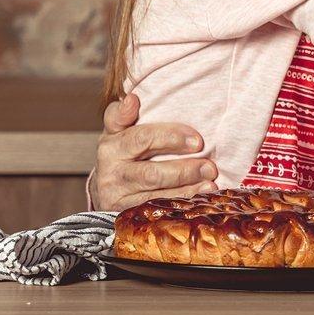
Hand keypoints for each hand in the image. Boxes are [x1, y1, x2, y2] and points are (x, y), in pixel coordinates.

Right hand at [89, 93, 217, 211]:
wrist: (103, 188)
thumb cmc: (120, 152)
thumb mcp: (117, 130)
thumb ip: (122, 114)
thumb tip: (133, 98)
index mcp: (111, 145)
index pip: (142, 139)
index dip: (171, 138)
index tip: (198, 140)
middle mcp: (111, 173)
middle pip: (151, 173)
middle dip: (184, 170)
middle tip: (210, 166)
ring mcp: (118, 197)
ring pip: (155, 195)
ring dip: (186, 189)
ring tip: (210, 183)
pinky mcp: (125, 216)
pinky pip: (155, 211)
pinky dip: (179, 205)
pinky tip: (198, 199)